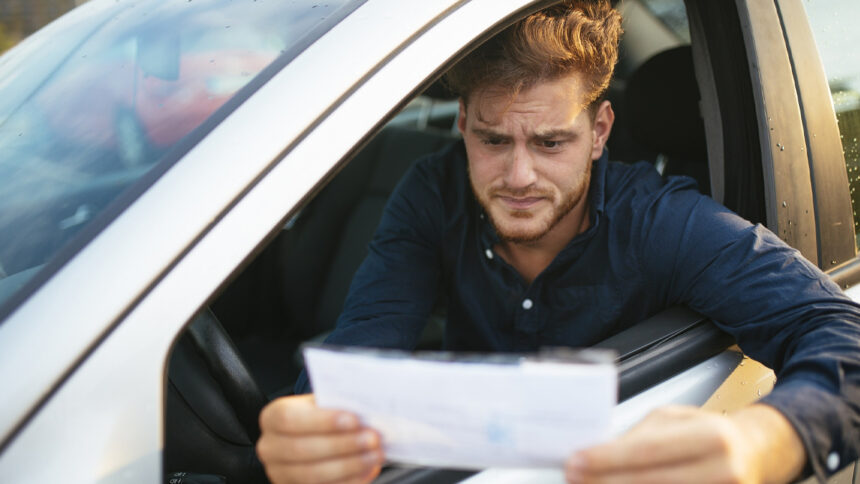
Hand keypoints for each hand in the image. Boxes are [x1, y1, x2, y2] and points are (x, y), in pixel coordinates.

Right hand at [257, 394, 384, 483]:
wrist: (312, 435)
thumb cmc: (320, 416)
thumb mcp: (322, 404)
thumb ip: (336, 404)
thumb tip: (366, 411)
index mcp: (273, 418)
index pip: (289, 418)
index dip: (322, 420)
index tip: (353, 419)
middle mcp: (270, 448)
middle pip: (302, 449)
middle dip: (342, 445)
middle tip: (372, 438)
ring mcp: (280, 473)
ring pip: (312, 474)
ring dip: (349, 465)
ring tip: (375, 455)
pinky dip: (349, 481)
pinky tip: (368, 470)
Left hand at [564, 404, 805, 483]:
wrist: (757, 454)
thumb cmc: (710, 433)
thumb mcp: (675, 420)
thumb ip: (638, 439)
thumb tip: (594, 455)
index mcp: (711, 436)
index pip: (647, 452)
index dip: (606, 460)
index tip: (575, 462)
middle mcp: (723, 470)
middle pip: (649, 483)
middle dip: (604, 483)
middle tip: (575, 479)